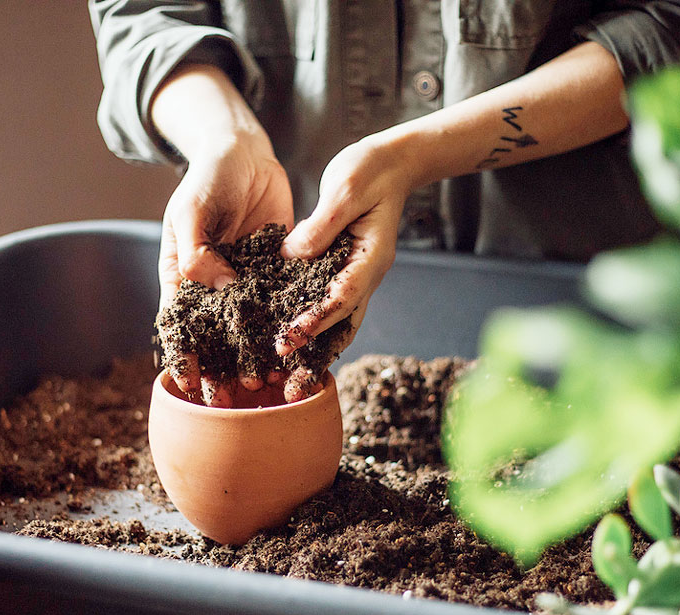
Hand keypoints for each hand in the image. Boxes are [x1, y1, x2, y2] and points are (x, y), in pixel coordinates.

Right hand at [157, 133, 293, 405]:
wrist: (246, 152)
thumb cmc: (208, 176)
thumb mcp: (193, 208)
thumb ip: (196, 248)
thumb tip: (215, 286)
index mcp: (183, 273)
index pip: (180, 324)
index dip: (184, 356)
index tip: (191, 385)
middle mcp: (213, 284)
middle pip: (214, 337)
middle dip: (221, 370)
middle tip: (231, 400)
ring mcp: (245, 280)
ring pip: (249, 329)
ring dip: (255, 357)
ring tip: (266, 386)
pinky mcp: (275, 271)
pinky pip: (280, 305)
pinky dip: (286, 328)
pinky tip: (298, 352)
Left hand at [277, 133, 414, 400]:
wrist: (392, 163)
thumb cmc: (369, 169)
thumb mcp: (344, 188)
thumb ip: (321, 224)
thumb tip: (292, 256)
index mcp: (370, 257)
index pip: (341, 298)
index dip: (314, 321)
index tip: (287, 340)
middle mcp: (366, 275)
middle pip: (341, 325)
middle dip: (314, 355)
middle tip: (287, 385)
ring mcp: (357, 276)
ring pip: (337, 324)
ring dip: (315, 352)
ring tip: (288, 381)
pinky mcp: (343, 271)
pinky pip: (329, 308)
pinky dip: (313, 330)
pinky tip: (290, 347)